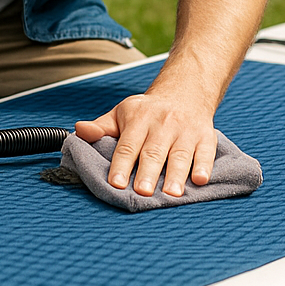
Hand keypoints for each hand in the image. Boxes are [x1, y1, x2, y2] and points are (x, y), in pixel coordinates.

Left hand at [75, 88, 217, 197]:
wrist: (184, 91)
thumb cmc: (148, 111)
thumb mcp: (121, 114)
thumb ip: (101, 127)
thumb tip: (79, 131)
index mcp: (139, 118)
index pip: (128, 144)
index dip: (122, 164)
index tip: (116, 183)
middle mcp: (163, 123)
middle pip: (154, 151)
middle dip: (148, 172)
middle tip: (143, 192)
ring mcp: (185, 130)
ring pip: (180, 154)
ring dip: (176, 174)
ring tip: (171, 194)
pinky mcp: (205, 136)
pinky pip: (206, 152)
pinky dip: (204, 166)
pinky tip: (200, 180)